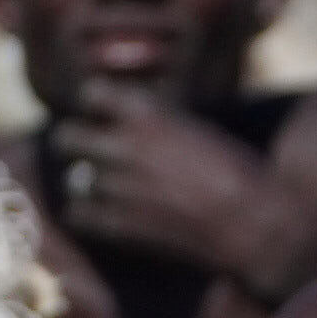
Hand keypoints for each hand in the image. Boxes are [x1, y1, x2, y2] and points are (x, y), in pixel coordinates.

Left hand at [38, 99, 316, 302]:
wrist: (250, 221)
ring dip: (85, 181)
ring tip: (105, 188)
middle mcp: (124, 146)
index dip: (95, 105)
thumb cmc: (236, 171)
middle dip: (77, 143)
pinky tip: (104, 215)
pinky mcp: (118, 224)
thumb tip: (139, 113)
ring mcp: (117, 187)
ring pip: (72, 178)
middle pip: (66, 137)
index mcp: (147, 114)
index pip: (91, 94)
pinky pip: (76, 214)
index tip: (104, 115)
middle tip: (91, 153)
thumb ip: (161, 118)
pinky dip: (86, 214)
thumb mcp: (198, 126)